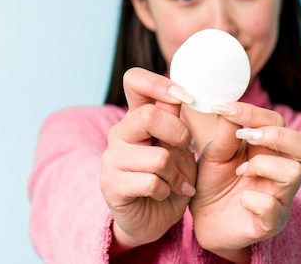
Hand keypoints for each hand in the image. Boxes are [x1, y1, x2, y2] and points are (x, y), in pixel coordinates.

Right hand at [100, 67, 196, 250]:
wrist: (153, 219)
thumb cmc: (170, 179)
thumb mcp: (181, 148)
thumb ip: (177, 121)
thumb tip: (183, 94)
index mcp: (138, 117)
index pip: (135, 81)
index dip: (159, 83)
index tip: (185, 97)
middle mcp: (120, 132)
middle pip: (148, 116)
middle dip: (179, 135)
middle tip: (189, 150)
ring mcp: (112, 158)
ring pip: (157, 157)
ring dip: (176, 173)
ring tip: (176, 182)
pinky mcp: (110, 184)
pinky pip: (150, 182)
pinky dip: (166, 190)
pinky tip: (163, 195)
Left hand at [189, 102, 300, 262]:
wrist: (204, 222)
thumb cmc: (214, 184)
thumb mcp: (214, 154)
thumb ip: (225, 133)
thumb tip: (229, 106)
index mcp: (270, 149)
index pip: (278, 121)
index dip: (253, 112)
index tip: (223, 108)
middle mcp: (282, 170)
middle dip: (276, 136)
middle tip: (245, 138)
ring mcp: (281, 197)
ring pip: (294, 173)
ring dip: (262, 166)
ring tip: (240, 172)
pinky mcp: (272, 223)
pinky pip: (273, 207)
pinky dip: (253, 199)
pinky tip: (240, 199)